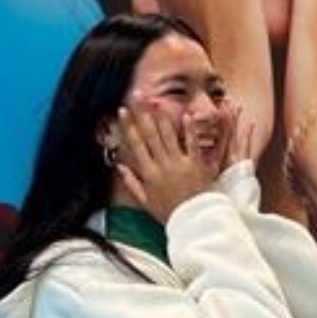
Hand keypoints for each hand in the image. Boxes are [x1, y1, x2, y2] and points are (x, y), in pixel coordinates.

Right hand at [114, 102, 230, 224]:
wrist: (194, 221)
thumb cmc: (170, 213)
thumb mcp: (146, 202)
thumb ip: (132, 183)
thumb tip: (119, 166)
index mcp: (149, 174)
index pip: (135, 145)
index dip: (128, 126)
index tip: (122, 111)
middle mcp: (162, 166)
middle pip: (149, 135)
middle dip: (141, 114)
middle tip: (136, 96)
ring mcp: (180, 164)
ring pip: (168, 136)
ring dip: (161, 117)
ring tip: (155, 100)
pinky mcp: (197, 165)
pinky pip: (192, 144)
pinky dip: (188, 129)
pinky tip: (185, 114)